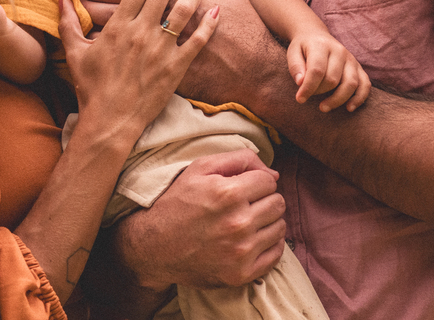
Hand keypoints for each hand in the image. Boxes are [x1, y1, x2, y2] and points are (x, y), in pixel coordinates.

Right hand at [59, 0, 218, 139]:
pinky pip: (199, 40)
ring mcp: (161, 49)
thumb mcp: (75, 53)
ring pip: (183, 11)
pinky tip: (216, 11)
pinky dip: (209, 23)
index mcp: (118, 26)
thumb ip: (68, 23)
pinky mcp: (177, 66)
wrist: (110, 121)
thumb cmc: (91, 88)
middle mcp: (141, 33)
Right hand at [113, 148, 286, 289]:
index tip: (243, 187)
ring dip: (267, 221)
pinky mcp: (241, 273)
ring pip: (279, 227)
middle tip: (244, 204)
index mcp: (228, 193)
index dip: (256, 181)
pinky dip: (269, 244)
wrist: (154, 246)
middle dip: (264, 199)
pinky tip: (251, 239)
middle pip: (278, 203)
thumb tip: (273, 173)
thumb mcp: (199, 168)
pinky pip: (276, 254)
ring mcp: (241, 251)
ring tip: (246, 221)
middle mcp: (238, 223)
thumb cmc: (177, 203)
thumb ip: (238, 159)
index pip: (269, 181)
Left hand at [288, 31, 371, 111]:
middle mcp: (339, 51)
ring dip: (337, 100)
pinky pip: (365, 84)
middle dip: (319, 92)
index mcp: (322, 46)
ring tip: (323, 108)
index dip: (308, 87)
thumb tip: (301, 83)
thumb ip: (296, 66)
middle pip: (333, 79)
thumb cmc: (303, 48)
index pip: (317, 70)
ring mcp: (351, 59)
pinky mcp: (359, 68)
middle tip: (308, 96)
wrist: (316, 35)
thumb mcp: (293, 52)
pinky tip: (349, 108)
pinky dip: (359, 98)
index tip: (299, 99)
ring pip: (350, 84)